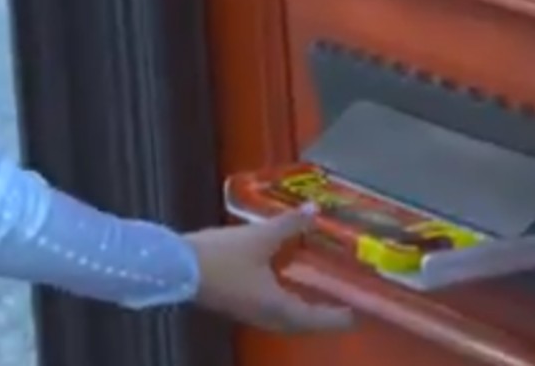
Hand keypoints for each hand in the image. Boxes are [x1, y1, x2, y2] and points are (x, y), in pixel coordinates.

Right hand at [185, 206, 354, 333]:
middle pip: (300, 324)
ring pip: (283, 320)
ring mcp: (249, 313)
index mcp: (278, 307)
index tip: (355, 317)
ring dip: (300, 313)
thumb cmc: (224, 257)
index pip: (315, 319)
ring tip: (313, 301)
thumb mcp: (261, 237)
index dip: (336, 318)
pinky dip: (283, 305)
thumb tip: (315, 210)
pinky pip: (270, 312)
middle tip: (338, 311)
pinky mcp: (236, 305)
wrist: (179, 268)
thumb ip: (290, 224)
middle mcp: (267, 317)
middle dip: (320, 319)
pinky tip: (279, 288)